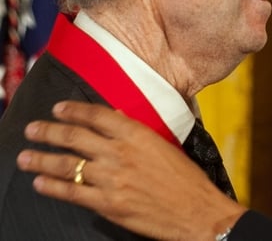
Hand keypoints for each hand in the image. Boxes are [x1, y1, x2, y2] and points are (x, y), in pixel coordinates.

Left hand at [16, 101, 246, 240]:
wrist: (197, 211)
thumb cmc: (187, 179)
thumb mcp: (165, 146)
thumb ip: (138, 134)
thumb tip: (117, 121)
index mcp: (138, 135)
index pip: (96, 115)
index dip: (73, 110)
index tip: (58, 109)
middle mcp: (121, 153)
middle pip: (74, 137)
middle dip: (48, 132)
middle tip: (32, 129)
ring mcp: (112, 179)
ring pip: (67, 164)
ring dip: (41, 159)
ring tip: (25, 156)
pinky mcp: (108, 204)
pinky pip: (72, 192)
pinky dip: (52, 187)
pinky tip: (40, 183)